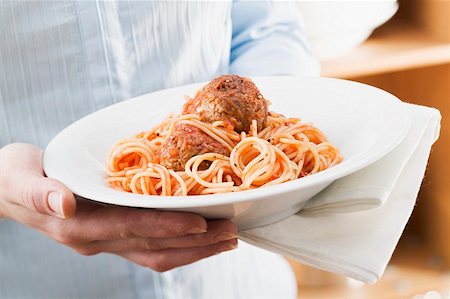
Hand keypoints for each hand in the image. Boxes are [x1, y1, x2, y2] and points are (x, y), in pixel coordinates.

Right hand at [0, 143, 237, 271]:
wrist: (7, 191)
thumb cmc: (14, 176)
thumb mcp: (18, 176)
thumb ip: (39, 192)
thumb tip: (65, 203)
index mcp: (76, 225)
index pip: (130, 228)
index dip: (166, 227)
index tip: (202, 223)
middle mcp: (96, 240)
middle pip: (153, 246)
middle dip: (194, 242)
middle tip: (232, 232)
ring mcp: (106, 242)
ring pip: (157, 253)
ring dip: (194, 249)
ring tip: (227, 240)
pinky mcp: (112, 237)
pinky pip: (151, 248)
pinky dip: (179, 244)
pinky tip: (201, 237)